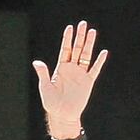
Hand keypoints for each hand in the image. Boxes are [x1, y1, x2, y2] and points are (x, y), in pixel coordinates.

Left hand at [32, 21, 107, 137]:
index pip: (65, 50)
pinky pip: (95, 70)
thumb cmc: (51, 103)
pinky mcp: (88, 82)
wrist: (62, 116)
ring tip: (92, 32)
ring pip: (86, 56)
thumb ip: (43, 73)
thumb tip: (36, 62)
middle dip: (79, 37)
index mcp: (60, 69)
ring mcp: (80, 75)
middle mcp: (71, 69)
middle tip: (83, 24)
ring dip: (89, 44)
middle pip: (76, 49)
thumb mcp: (45, 87)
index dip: (67, 39)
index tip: (70, 28)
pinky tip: (103, 52)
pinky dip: (99, 62)